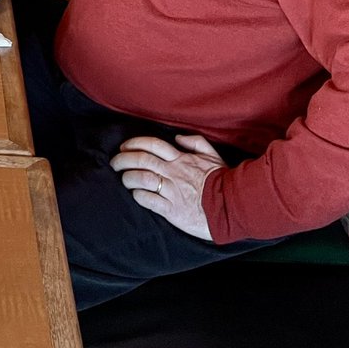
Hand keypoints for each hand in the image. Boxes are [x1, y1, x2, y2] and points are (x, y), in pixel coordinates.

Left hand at [110, 133, 224, 240]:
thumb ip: (195, 142)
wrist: (234, 207)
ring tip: (124, 179)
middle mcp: (173, 172)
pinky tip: (136, 195)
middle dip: (123, 159)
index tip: (124, 147)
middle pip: (141, 160)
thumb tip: (177, 137)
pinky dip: (138, 196)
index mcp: (181, 159)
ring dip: (128, 178)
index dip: (134, 143)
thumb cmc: (223, 181)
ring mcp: (172, 191)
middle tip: (115, 163)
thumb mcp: (213, 156)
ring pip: (141, 179)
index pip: (152, 145)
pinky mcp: (172, 210)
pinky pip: (149, 200)